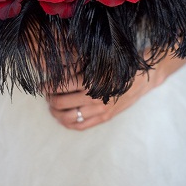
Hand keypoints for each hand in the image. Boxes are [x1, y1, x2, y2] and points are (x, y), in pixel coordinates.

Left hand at [46, 55, 185, 130]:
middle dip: (50, 99)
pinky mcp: (105, 117)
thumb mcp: (98, 60)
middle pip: (61, 103)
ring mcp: (100, 110)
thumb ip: (77, 62)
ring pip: (68, 118)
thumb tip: (56, 61)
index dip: (47, 87)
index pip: (60, 86)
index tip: (42, 85)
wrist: (143, 76)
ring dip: (56, 113)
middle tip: (47, 94)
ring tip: (53, 106)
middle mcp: (94, 97)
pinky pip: (81, 126)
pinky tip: (64, 118)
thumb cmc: (119, 64)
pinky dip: (68, 124)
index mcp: (91, 80)